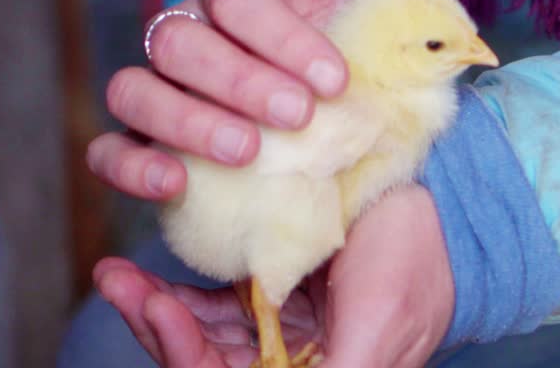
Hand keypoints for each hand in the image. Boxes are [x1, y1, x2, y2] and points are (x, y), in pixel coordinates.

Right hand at [87, 0, 431, 199]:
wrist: (321, 135)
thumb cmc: (337, 67)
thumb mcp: (371, 17)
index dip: (283, 37)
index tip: (336, 81)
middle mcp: (180, 34)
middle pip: (180, 42)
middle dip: (240, 79)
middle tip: (299, 116)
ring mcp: (151, 90)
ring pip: (134, 91)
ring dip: (187, 121)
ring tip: (248, 152)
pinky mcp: (136, 147)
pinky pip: (108, 152)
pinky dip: (132, 166)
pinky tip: (177, 183)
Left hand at [96, 185, 454, 367]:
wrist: (441, 207)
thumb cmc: (414, 271)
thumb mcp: (371, 335)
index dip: (185, 358)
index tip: (159, 308)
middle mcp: (291, 365)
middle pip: (204, 364)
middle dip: (158, 329)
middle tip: (120, 282)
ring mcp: (280, 330)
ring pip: (200, 336)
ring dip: (155, 310)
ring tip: (118, 275)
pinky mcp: (275, 293)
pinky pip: (213, 305)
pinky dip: (179, 293)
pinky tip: (147, 275)